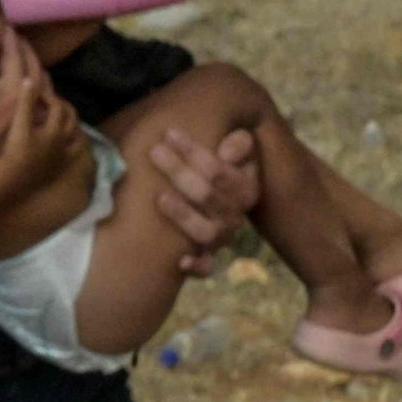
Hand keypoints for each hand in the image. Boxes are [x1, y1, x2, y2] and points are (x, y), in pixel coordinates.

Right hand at [0, 28, 38, 182]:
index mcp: (12, 89)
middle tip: (19, 42)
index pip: (17, 56)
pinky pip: (37, 115)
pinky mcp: (21, 143)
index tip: (6, 29)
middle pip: (35, 74)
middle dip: (28, 54)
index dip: (10, 39)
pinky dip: (36, 99)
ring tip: (28, 65)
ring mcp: (26, 129)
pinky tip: (28, 97)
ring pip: (42, 96)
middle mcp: (26, 109)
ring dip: (36, 76)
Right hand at [0, 74, 78, 168]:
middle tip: (54, 101)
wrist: (14, 179)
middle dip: (64, 107)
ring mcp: (63, 155)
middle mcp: (63, 142)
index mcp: (55, 130)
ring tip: (64, 118)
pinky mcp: (59, 166)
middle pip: (71, 119)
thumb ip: (26, 102)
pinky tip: (65, 142)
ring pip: (76, 136)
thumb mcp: (20, 124)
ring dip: (72, 124)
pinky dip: (73, 144)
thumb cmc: (16, 151)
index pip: (57, 106)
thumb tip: (30, 80)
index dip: (48, 96)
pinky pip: (73, 153)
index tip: (37, 91)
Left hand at [143, 126, 256, 278]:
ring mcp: (221, 238)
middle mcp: (235, 216)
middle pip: (208, 196)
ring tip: (159, 195)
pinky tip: (181, 261)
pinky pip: (207, 268)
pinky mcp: (208, 256)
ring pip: (205, 231)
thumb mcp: (240, 148)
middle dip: (180, 172)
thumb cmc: (227, 165)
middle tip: (155, 152)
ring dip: (182, 214)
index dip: (194, 151)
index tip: (169, 133)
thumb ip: (240, 143)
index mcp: (246, 189)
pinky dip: (196, 266)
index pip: (220, 170)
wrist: (228, 196)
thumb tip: (227, 151)